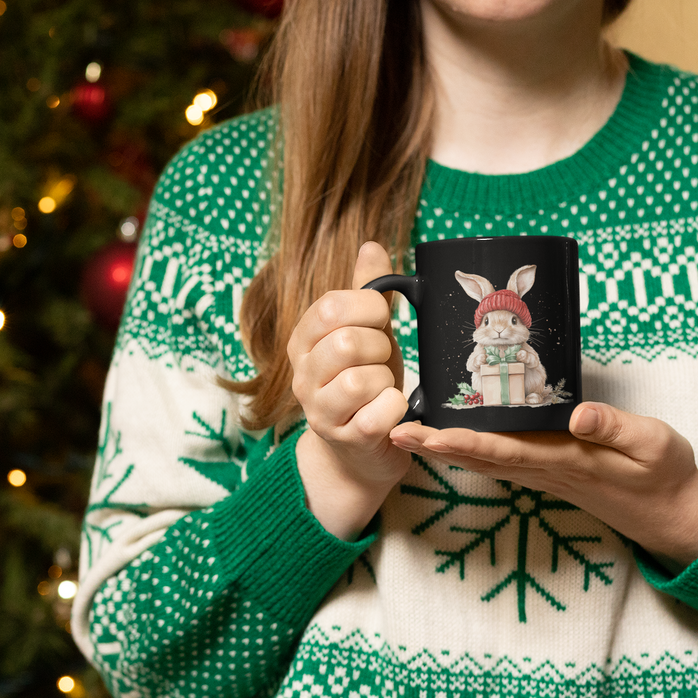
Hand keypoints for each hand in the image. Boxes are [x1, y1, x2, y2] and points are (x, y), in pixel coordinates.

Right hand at [289, 242, 410, 540]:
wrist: (360, 450)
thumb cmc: (366, 384)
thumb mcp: (367, 332)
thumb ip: (367, 291)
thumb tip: (371, 246)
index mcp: (303, 340)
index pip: (329, 307)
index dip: (368, 308)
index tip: (380, 321)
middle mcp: (302, 375)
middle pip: (346, 342)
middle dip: (380, 347)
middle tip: (383, 360)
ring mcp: (319, 410)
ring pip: (361, 379)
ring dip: (387, 380)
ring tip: (384, 388)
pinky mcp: (345, 439)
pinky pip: (378, 413)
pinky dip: (395, 408)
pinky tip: (392, 410)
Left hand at [389, 402, 697, 573]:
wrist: (669, 515)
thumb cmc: (663, 475)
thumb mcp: (654, 444)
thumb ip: (615, 427)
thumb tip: (577, 413)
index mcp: (566, 459)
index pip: (505, 451)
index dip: (464, 443)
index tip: (428, 434)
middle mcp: (545, 469)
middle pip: (480, 457)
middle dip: (436, 445)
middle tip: (391, 430)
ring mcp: (542, 473)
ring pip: (484, 460)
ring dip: (443, 448)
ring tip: (404, 432)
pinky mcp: (546, 470)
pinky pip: (498, 460)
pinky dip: (466, 450)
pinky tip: (447, 439)